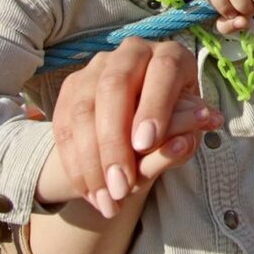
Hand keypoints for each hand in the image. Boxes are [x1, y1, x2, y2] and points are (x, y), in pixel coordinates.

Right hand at [48, 37, 222, 217]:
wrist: (141, 122)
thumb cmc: (175, 122)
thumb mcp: (189, 129)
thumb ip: (187, 134)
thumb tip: (185, 141)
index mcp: (169, 56)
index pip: (162, 71)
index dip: (153, 106)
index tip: (146, 144)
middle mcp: (131, 53)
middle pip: (114, 88)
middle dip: (114, 141)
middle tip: (122, 185)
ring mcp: (96, 68)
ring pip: (83, 109)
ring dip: (91, 161)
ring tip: (108, 199)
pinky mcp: (71, 88)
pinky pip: (63, 127)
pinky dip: (75, 165)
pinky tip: (90, 193)